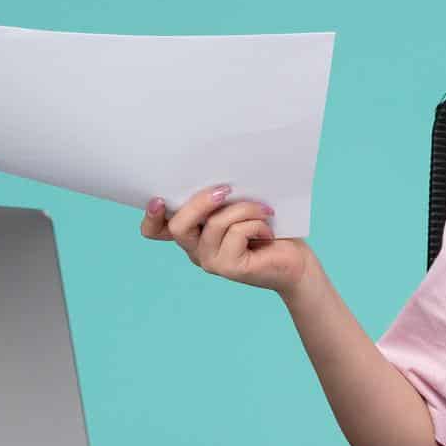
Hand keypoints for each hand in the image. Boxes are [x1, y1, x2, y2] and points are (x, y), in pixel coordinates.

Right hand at [140, 184, 315, 295]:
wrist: (295, 261)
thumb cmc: (268, 228)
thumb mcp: (240, 207)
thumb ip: (221, 199)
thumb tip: (216, 177)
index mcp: (193, 232)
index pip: (155, 230)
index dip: (150, 216)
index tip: (158, 199)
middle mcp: (195, 249)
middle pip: (178, 225)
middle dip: (201, 201)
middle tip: (226, 189)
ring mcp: (210, 261)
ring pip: (214, 225)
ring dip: (242, 209)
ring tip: (263, 210)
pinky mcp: (229, 268)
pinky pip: (235, 234)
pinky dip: (255, 224)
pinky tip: (268, 230)